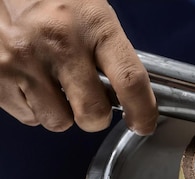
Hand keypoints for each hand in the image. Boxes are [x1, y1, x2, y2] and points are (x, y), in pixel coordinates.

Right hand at [0, 0, 156, 133]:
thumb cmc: (58, 1)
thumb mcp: (96, 17)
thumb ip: (114, 56)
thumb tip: (134, 101)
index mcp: (95, 25)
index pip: (130, 80)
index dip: (143, 112)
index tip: (144, 124)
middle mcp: (60, 43)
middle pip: (93, 113)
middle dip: (96, 117)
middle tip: (93, 103)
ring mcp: (25, 60)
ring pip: (59, 122)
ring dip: (63, 112)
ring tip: (55, 83)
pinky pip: (29, 116)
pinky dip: (35, 107)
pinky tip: (33, 80)